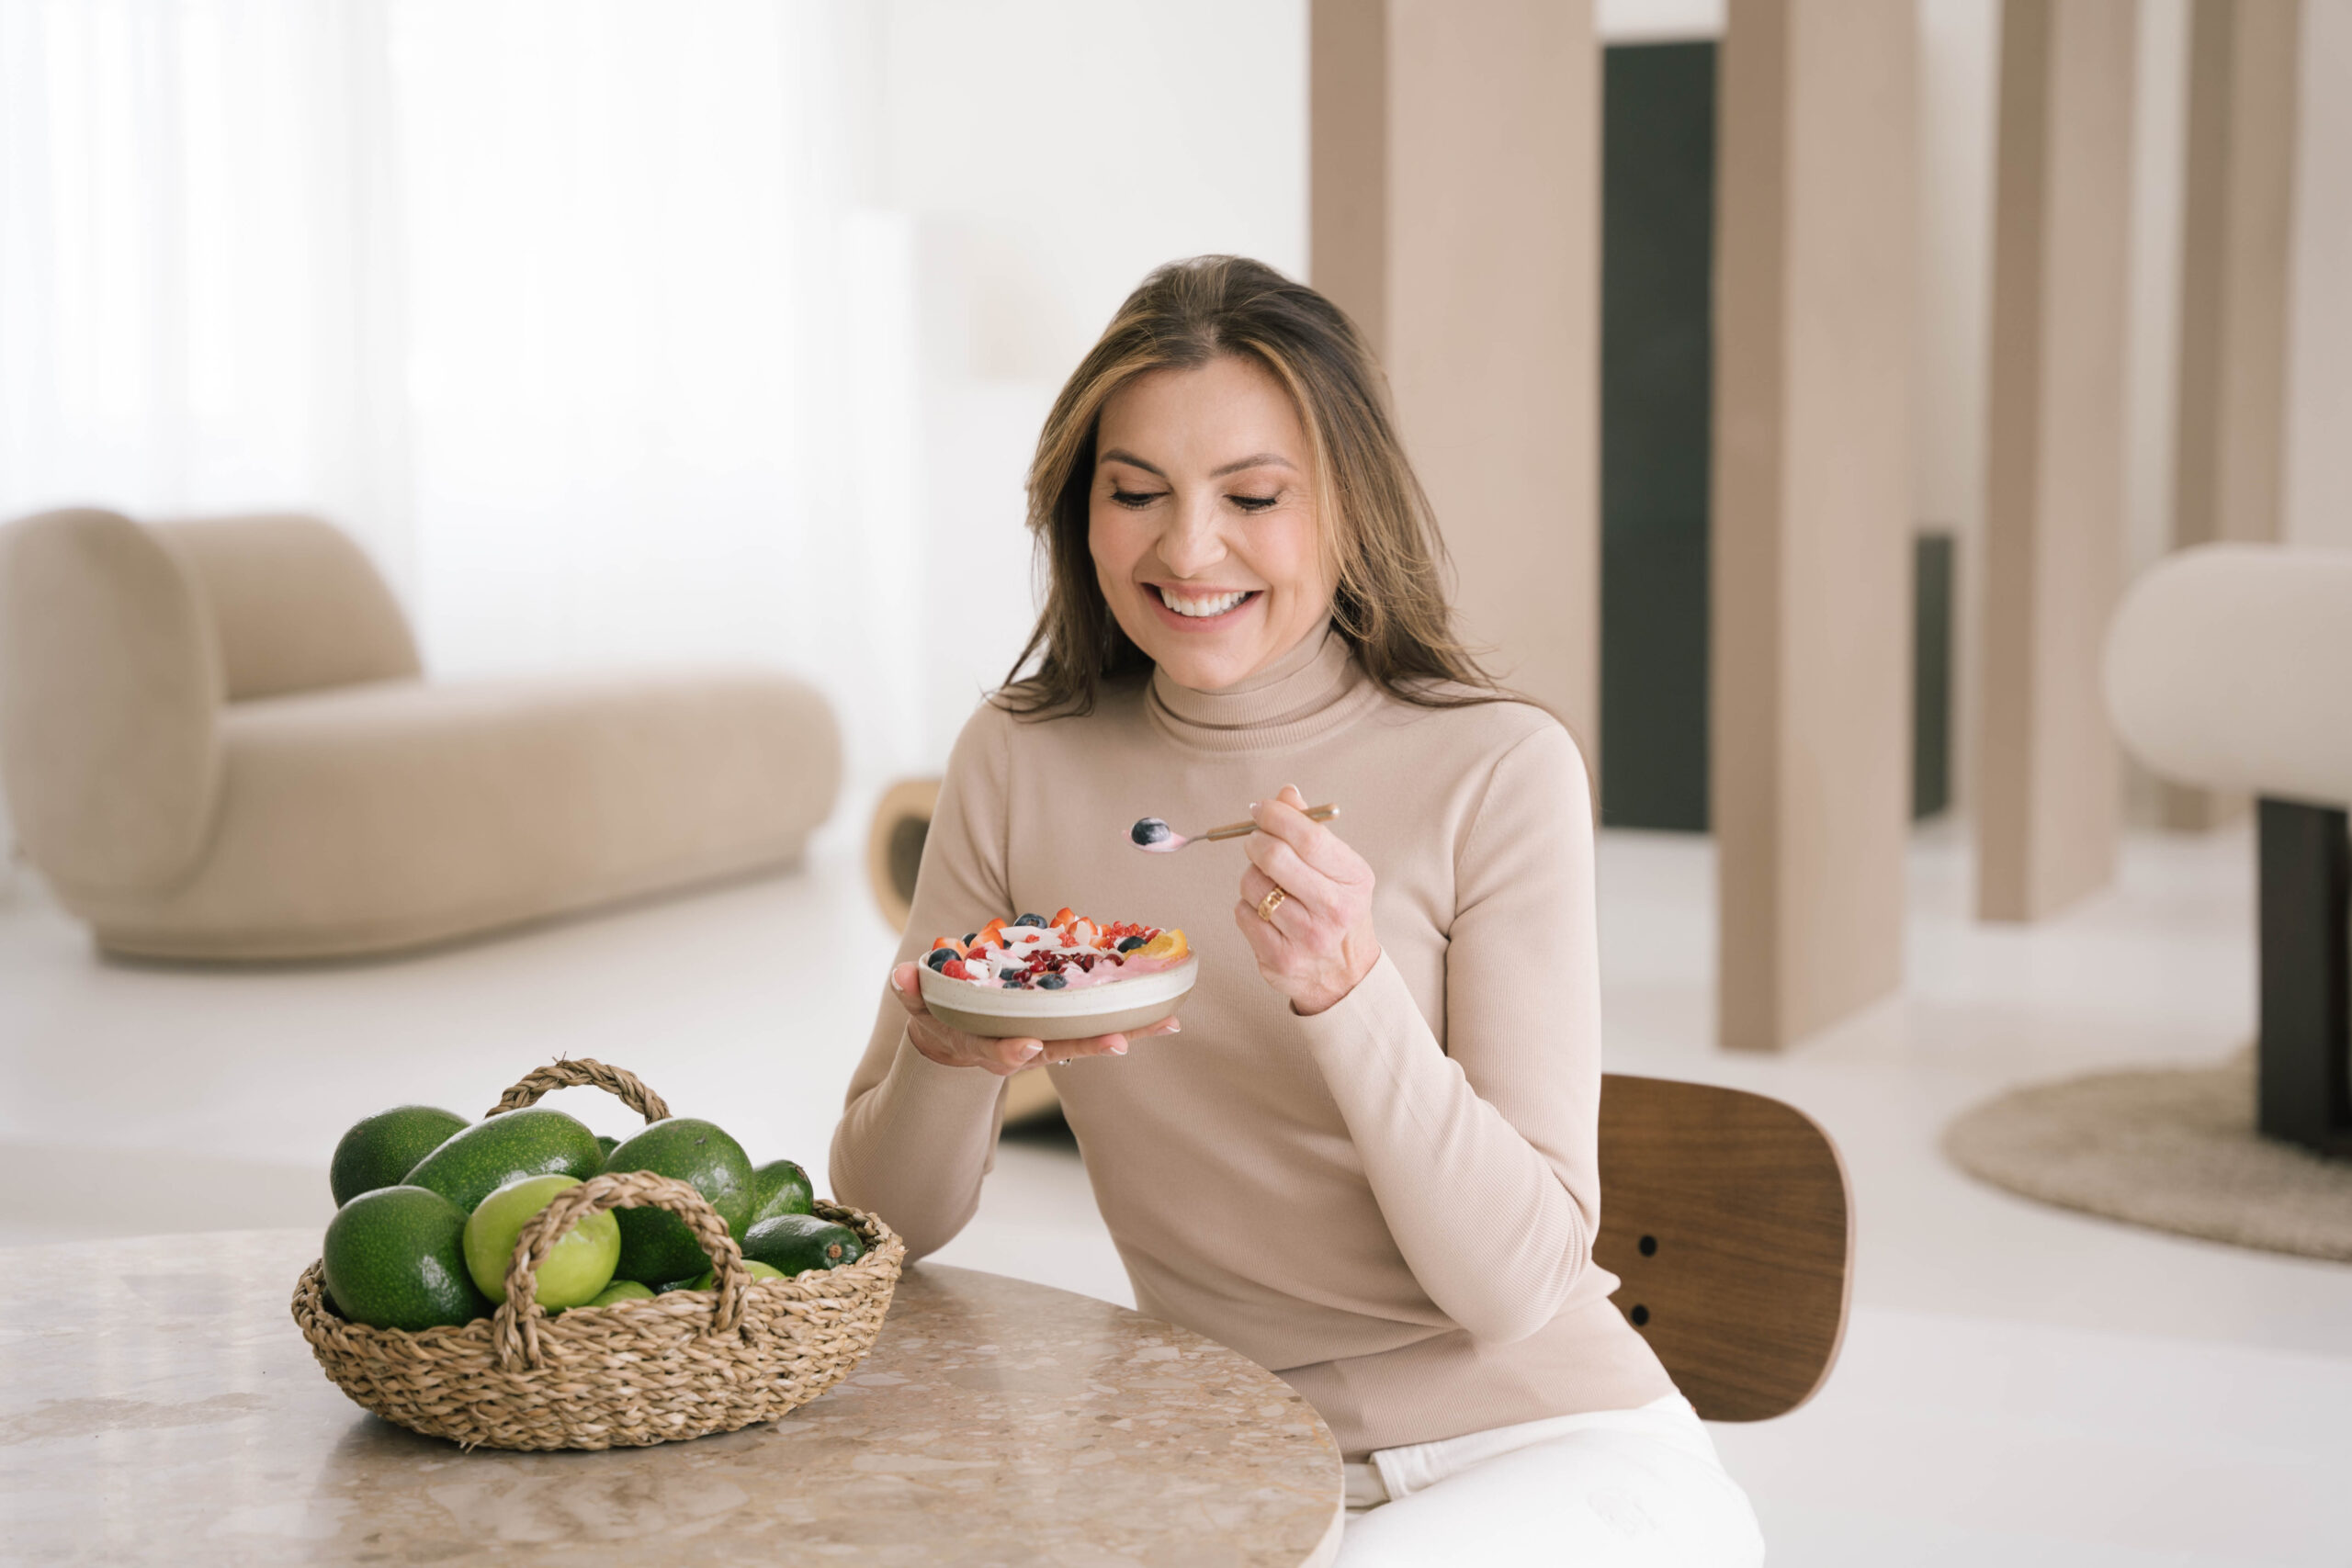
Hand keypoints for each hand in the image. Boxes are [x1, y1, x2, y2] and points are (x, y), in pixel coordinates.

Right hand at [888, 963, 1178, 1074]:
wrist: (956, 1040)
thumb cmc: (939, 1016)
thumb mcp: (919, 1005)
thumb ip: (911, 990)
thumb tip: (902, 976)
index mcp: (986, 1044)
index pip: (1001, 1052)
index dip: (1013, 1050)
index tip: (1028, 1045)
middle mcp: (1024, 1049)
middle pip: (1061, 1050)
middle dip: (1090, 1046)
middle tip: (1122, 1042)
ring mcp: (1048, 1042)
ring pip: (1090, 1040)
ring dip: (1128, 1034)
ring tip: (1165, 1024)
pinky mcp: (1067, 1031)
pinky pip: (1104, 1027)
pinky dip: (1135, 1024)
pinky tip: (1170, 1016)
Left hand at [1234, 784, 1380, 1015]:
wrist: (1346, 975)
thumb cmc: (1338, 910)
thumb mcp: (1340, 869)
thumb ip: (1312, 830)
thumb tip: (1285, 794)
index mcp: (1354, 879)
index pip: (1309, 837)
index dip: (1277, 816)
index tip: (1261, 808)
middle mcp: (1333, 910)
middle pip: (1275, 857)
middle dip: (1256, 841)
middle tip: (1256, 841)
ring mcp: (1306, 937)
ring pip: (1252, 885)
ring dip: (1252, 876)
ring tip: (1269, 884)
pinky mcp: (1278, 958)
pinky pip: (1242, 913)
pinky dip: (1247, 906)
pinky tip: (1266, 912)